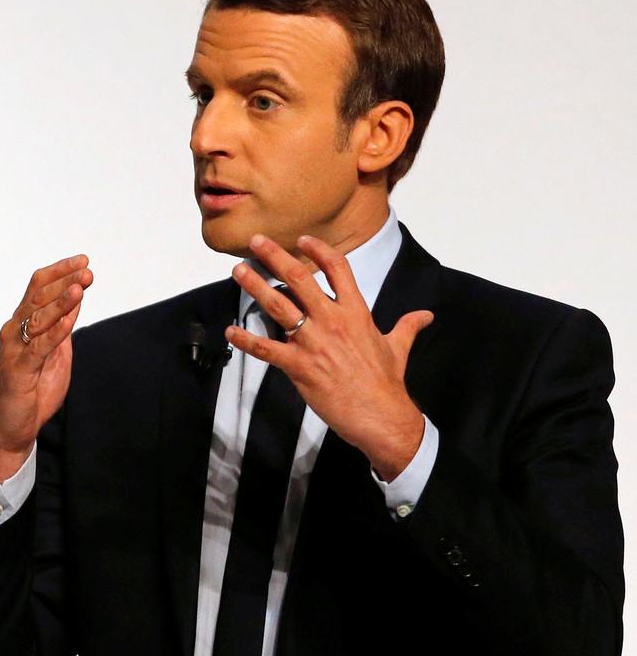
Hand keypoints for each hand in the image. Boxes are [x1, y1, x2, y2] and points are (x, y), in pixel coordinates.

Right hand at [0, 253, 92, 479]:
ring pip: (37, 317)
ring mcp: (13, 351)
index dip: (59, 273)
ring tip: (81, 285)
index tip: (83, 262)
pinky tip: (72, 316)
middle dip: (63, 281)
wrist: (8, 429)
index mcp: (21, 327)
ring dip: (61, 300)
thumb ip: (61, 330)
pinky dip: (56, 330)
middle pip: (37, 297)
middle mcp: (13, 333)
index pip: (37, 290)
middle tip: (86, 270)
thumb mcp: (54, 355)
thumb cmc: (30, 394)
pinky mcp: (18, 371)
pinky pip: (39, 346)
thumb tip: (75, 302)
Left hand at [224, 233, 433, 479]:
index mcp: (357, 313)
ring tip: (238, 271)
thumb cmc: (388, 383)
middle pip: (300, 279)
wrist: (382, 416)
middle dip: (275, 257)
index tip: (302, 239)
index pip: (338, 270)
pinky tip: (230, 331)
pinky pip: (266, 350)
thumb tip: (425, 315)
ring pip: (278, 306)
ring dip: (255, 286)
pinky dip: (246, 340)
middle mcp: (333, 321)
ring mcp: (314, 343)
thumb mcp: (399, 348)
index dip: (319, 251)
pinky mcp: (300, 366)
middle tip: (256, 241)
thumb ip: (408, 326)